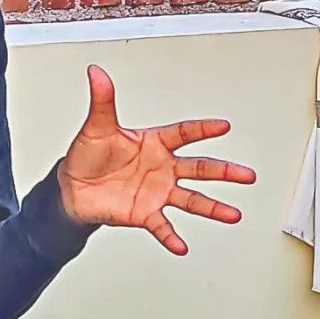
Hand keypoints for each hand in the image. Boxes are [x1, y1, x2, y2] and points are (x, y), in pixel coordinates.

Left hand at [57, 65, 256, 255]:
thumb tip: (96, 72)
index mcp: (154, 144)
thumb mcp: (96, 126)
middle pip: (199, 167)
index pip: (183, 133)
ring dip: (212, 207)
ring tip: (232, 214)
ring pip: (191, 199)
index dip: (202, 129)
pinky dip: (171, 236)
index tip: (223, 125)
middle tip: (247, 175)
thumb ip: (102, 100)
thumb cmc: (87, 155)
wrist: (72, 189)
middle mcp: (162, 168)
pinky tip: (181, 246)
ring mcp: (157, 192)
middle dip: (224, 171)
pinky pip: (162, 226)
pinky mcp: (145, 213)